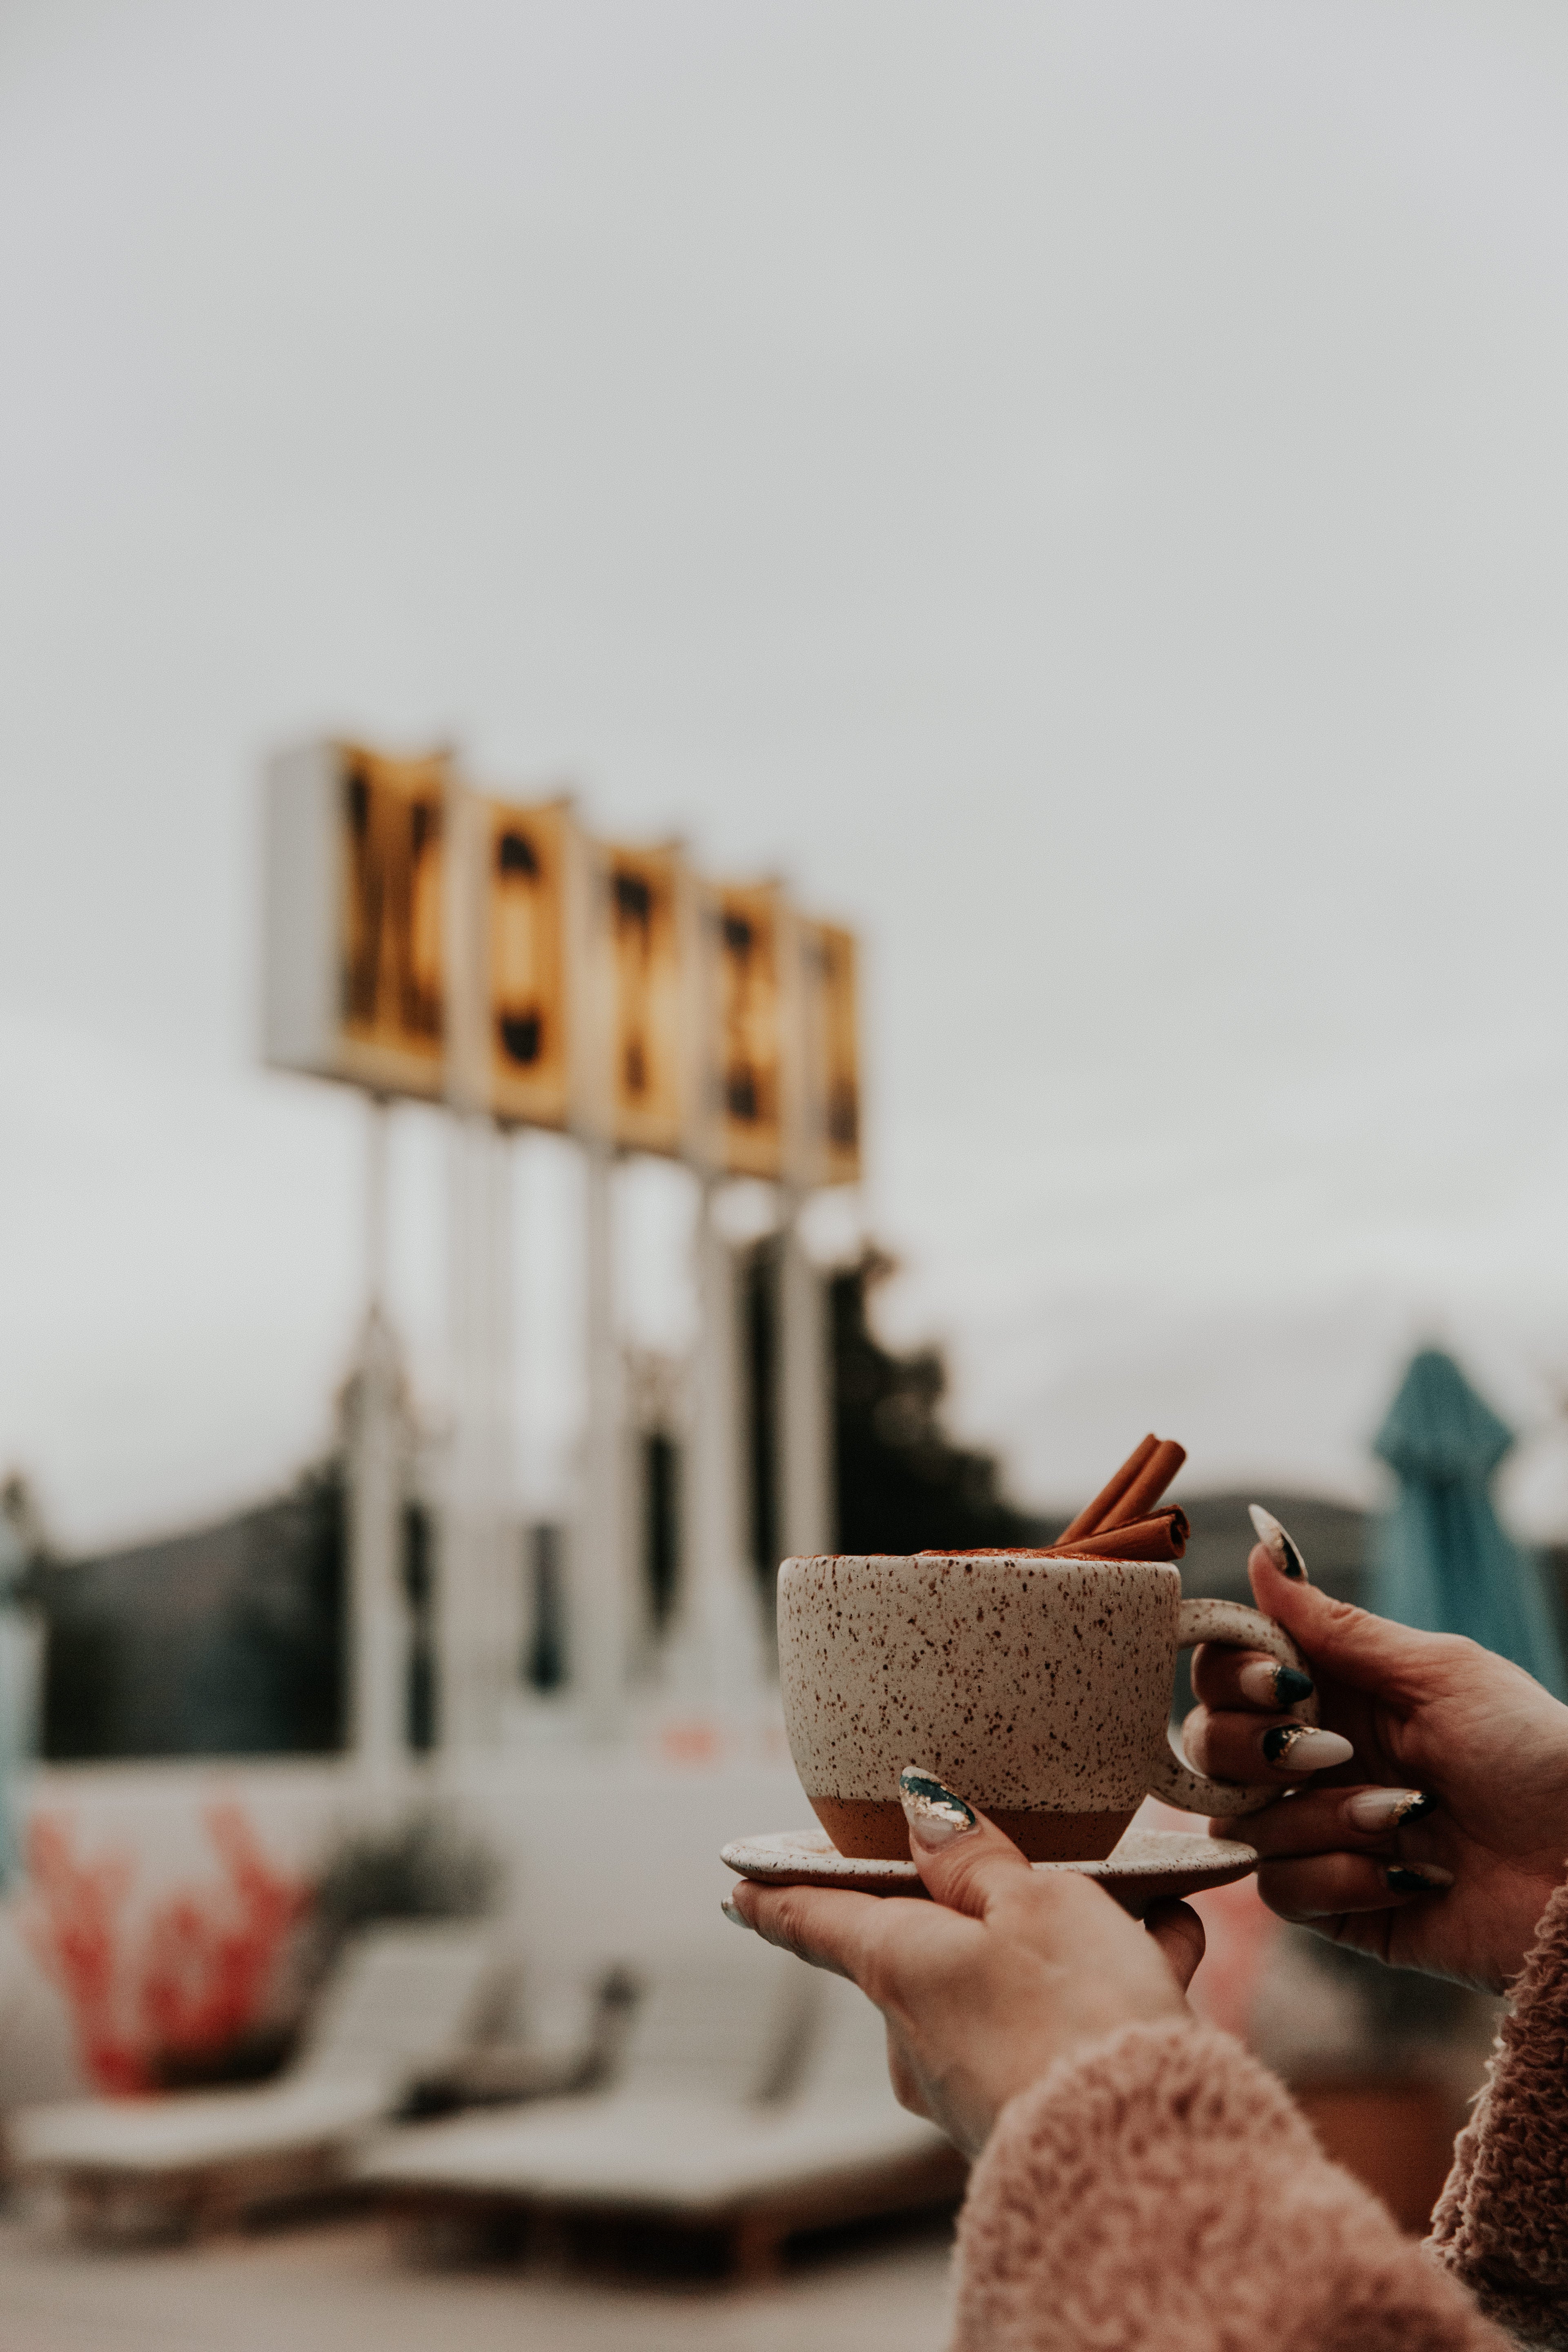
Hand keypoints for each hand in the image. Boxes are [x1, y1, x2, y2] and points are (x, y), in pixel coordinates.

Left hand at [724, 1770, 1203, 2157]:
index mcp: (896, 1964)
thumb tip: (920, 1811)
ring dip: (1076, 1943)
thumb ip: (977, 1855)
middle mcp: (917, 2030)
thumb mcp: (1033, 1900)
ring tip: (1149, 1909)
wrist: (1141, 2153)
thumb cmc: (1075, 2011)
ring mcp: (972, 2078)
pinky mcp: (1030, 2109)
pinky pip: (1060, 2025)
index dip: (777, 1892)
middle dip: (993, 1904)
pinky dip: (1111, 1983)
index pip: (813, 1917)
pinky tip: (1171, 1947)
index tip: (738, 1884)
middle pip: (931, 1943)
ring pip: (1014, 1981)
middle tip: (1052, 1866)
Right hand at [1190, 1529, 1567, 1991]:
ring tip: (1406, 1817)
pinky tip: (1410, 1874)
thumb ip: (1336, 1623)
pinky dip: (1340, 1879)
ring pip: (1237, 1820)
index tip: (1283, 1681)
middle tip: (1330, 1752)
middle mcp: (1312, 1759)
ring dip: (1320, 1818)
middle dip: (1255, 1747)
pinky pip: (1278, 1889)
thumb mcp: (1441, 1673)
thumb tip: (1263, 1541)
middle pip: (1206, 1743)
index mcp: (1334, 1692)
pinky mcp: (1334, 1906)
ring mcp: (1318, 1833)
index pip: (1225, 1670)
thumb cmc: (1535, 1753)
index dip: (1232, 1673)